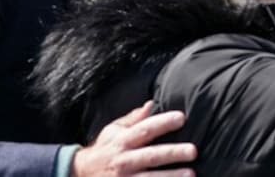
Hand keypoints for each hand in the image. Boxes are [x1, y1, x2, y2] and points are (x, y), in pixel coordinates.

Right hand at [72, 101, 196, 176]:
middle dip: (173, 153)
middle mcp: (124, 160)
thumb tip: (152, 104)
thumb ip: (134, 119)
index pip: (145, 129)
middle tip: (194, 151)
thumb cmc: (104, 149)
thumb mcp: (113, 130)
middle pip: (152, 156)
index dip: (163, 123)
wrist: (80, 173)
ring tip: (191, 174)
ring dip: (171, 176)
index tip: (182, 117)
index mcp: (123, 141)